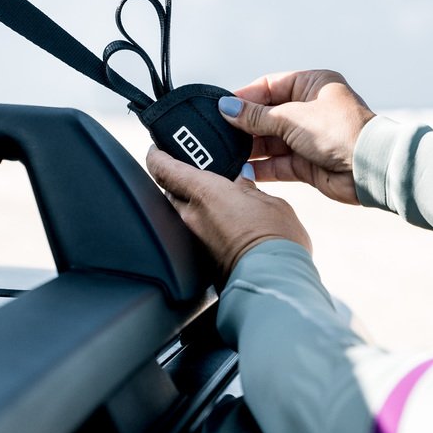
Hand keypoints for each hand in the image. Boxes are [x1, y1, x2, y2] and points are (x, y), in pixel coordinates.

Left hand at [146, 147, 311, 275]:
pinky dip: (203, 222)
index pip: (164, 168)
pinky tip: (223, 221)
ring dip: (193, 203)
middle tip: (195, 170)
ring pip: (182, 213)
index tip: (157, 148)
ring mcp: (193, 240)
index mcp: (204, 192)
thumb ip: (249, 189)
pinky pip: (194, 232)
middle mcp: (191, 215)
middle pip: (170, 190)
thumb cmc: (276, 240)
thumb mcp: (270, 203)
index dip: (156, 155)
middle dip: (179, 180)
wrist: (274, 283)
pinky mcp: (201, 259)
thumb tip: (241, 180)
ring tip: (216, 196)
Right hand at [219, 70, 374, 204]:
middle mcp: (309, 109)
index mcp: (312, 85)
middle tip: (218, 133)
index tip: (221, 107)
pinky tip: (240, 170)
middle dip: (244, 126)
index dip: (244, 97)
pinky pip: (277, 164)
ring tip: (225, 153)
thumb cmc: (339, 132)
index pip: (269, 86)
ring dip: (249, 148)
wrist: (370, 169)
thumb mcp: (293, 118)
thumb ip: (257, 116)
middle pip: (267, 116)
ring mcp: (308, 138)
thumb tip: (226, 108)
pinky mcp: (307, 164)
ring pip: (270, 142)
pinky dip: (261, 168)